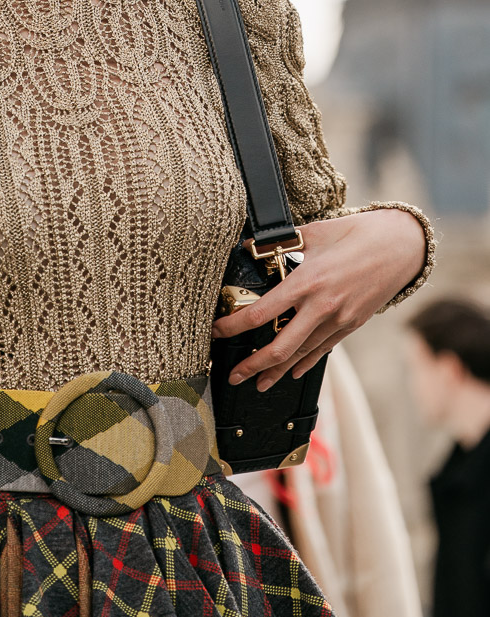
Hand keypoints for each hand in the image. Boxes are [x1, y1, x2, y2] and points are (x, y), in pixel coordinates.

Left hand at [211, 208, 426, 391]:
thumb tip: (250, 246)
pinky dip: (304, 363)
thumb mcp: (314, 232)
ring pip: (301, 354)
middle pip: (279, 347)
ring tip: (257, 383)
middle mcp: (321, 306)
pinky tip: (291, 372)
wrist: (400, 246)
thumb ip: (281, 243)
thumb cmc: (356, 233)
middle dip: (252, 366)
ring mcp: (338, 320)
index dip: (233, 327)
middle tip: (232, 375)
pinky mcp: (351, 325)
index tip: (215, 332)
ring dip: (276, 372)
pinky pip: (323, 350)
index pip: (260, 313)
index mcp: (307, 281)